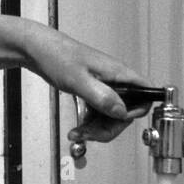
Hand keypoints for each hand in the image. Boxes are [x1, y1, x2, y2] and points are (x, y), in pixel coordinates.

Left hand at [22, 22, 151, 150]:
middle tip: (90, 134)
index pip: (146, 93)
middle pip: (126, 111)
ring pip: (111, 115)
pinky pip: (99, 112)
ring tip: (78, 133)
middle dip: (110, 127)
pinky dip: (90, 124)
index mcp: (118, 73)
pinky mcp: (93, 91)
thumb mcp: (79, 80)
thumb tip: (122, 112)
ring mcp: (104, 86)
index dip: (137, 111)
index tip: (118, 121)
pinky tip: (77, 128)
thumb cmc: (57, 56)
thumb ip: (102, 97)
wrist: (38, 50)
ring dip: (97, 129)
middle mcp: (115, 80)